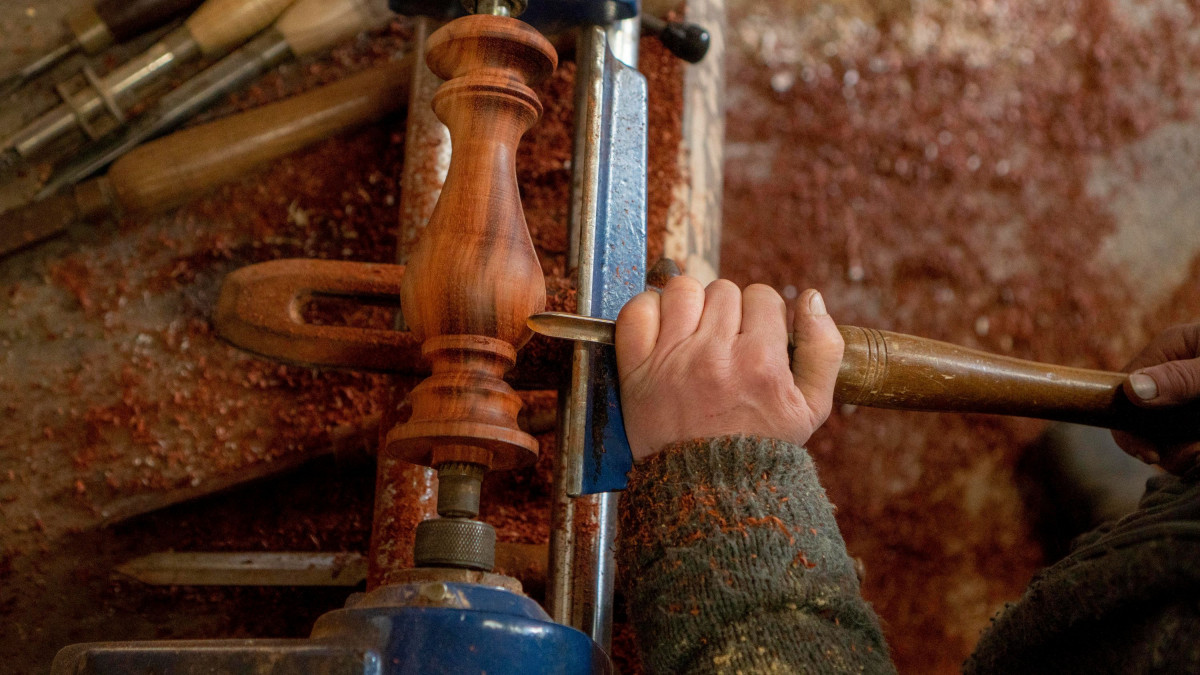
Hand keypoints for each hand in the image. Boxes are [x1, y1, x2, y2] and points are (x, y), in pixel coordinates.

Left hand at [615, 277, 843, 462]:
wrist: (708, 489)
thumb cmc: (761, 448)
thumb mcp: (812, 408)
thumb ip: (823, 349)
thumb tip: (813, 298)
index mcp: (760, 361)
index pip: (763, 296)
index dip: (761, 315)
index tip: (755, 337)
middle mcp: (714, 355)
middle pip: (723, 290)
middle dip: (728, 312)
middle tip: (726, 342)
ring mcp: (672, 359)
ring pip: (683, 290)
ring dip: (691, 304)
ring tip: (694, 333)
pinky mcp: (637, 369)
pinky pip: (637, 311)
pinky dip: (648, 311)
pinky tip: (663, 332)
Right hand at [1113, 323, 1199, 473]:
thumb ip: (1181, 377)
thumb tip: (1131, 392)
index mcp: (1170, 348)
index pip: (1124, 390)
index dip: (1129, 427)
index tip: (1150, 455)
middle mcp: (1173, 373)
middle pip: (1145, 419)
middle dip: (1166, 446)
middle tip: (1193, 458)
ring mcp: (1189, 396)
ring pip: (1170, 436)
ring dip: (1185, 451)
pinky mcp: (1197, 414)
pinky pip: (1186, 441)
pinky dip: (1193, 449)